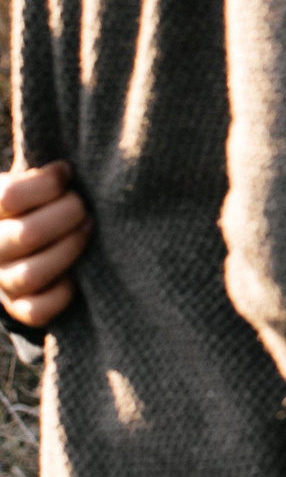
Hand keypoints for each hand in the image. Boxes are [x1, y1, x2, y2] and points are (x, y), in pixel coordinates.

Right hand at [0, 162, 89, 327]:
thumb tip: (67, 166)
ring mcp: (1, 280)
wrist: (28, 239)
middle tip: (82, 206)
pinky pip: (37, 310)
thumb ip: (44, 174)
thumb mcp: (32, 181)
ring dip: (69, 249)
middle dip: (67, 215)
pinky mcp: (18, 306)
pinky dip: (62, 293)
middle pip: (26, 236)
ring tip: (87, 228)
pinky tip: (76, 274)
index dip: (45, 184)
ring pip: (30, 275)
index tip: (65, 173)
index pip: (9, 198)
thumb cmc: (39, 200)